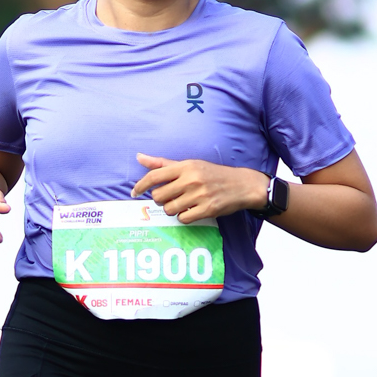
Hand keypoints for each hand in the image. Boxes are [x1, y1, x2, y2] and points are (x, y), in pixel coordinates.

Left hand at [131, 154, 267, 222]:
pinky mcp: (207, 209)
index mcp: (186, 166)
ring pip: (170, 209)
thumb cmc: (212, 174)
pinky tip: (191, 210)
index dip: (141, 185)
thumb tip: (139, 157)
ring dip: (172, 209)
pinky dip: (184, 217)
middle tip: (170, 197)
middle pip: (159, 197)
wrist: (241, 184)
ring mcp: (199, 195)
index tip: (134, 192)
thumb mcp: (190, 164)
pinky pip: (183, 218)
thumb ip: (163, 164)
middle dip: (161, 200)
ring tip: (182, 203)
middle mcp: (192, 180)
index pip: (155, 176)